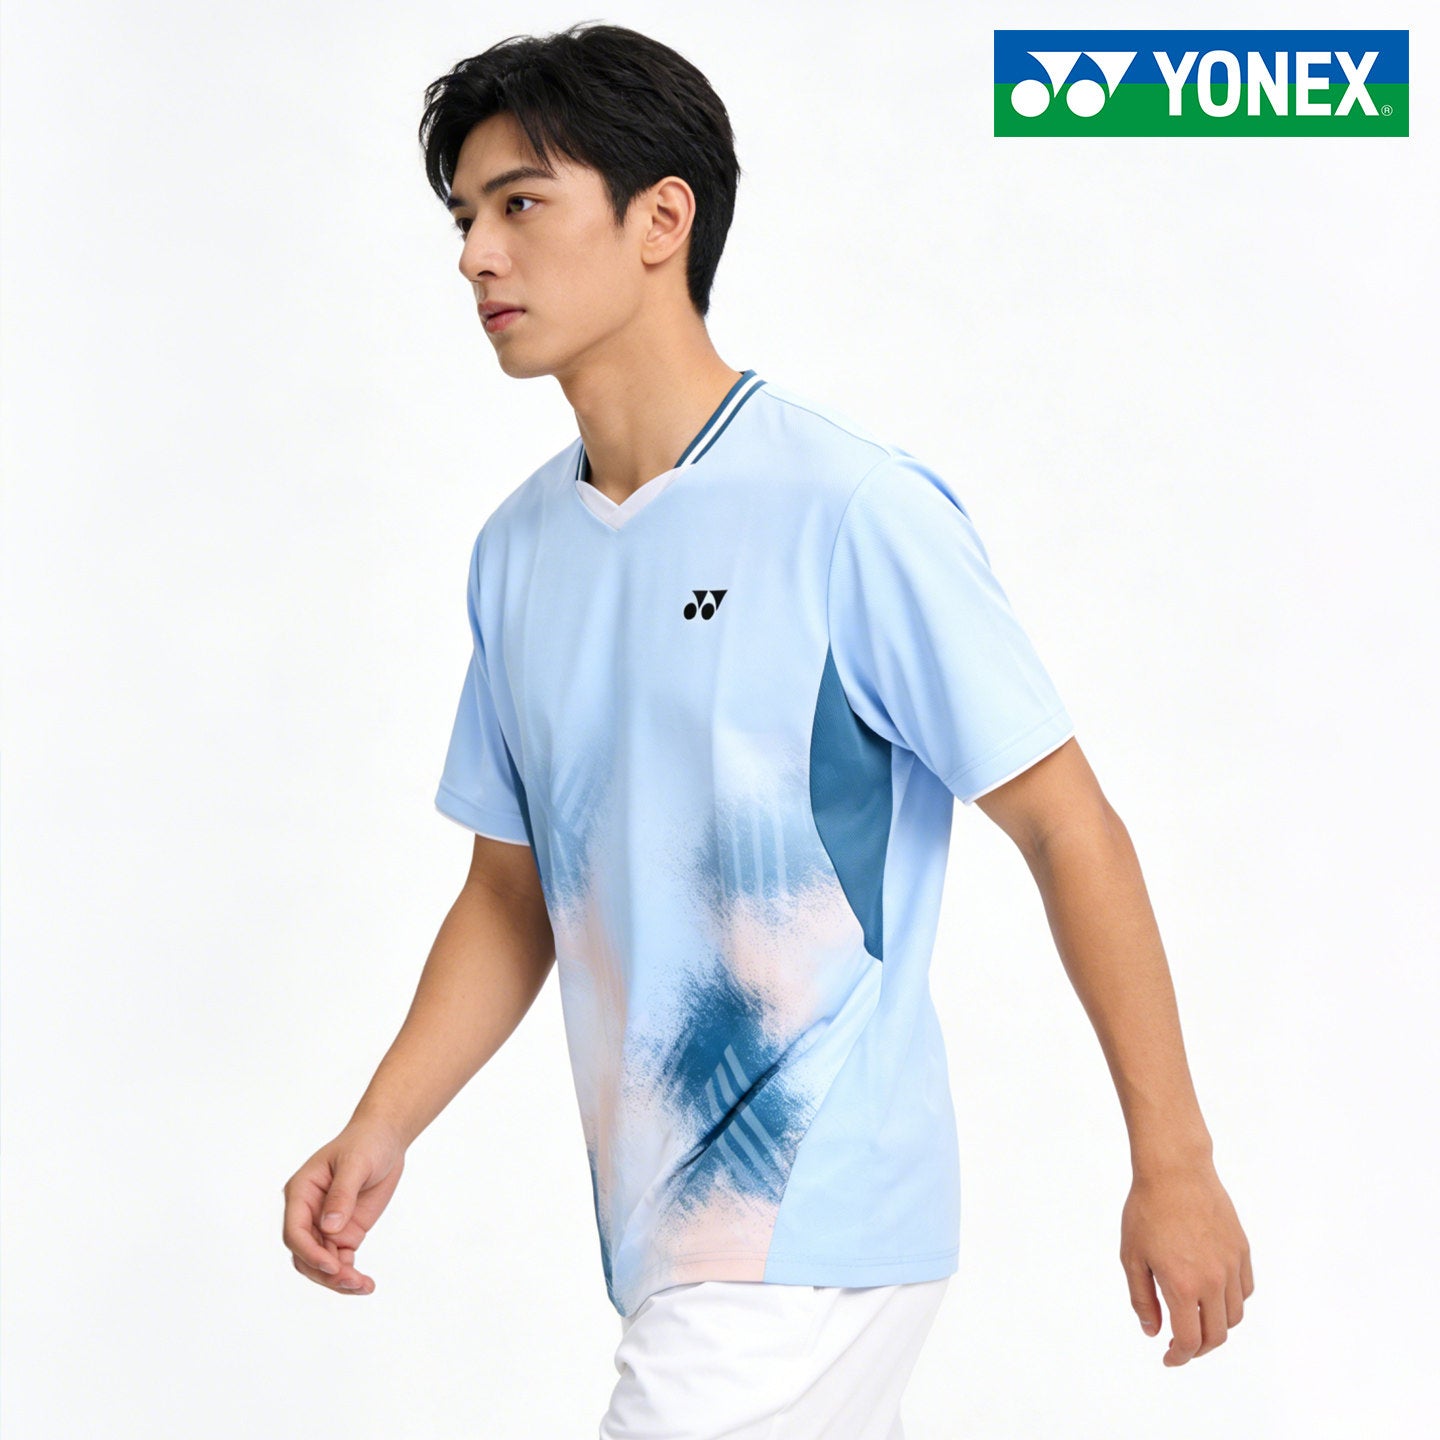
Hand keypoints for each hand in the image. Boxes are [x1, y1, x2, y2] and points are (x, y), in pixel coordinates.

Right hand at [282, 1118, 406, 1295]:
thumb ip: (342, 1194)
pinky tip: (365, 1284)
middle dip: (325, 1273)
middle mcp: (308, 1213)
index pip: (295, 1232)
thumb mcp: (356, 1163)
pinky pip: (339, 1261)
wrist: (386, 1139)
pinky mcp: (344, 1233)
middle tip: (353, 1282)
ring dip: (338, 1280)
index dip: (309, 1252)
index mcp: (301, 1193)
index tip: (332, 1265)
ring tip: (363, 1286)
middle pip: (305, 1255)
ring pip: (321, 1264)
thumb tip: (329, 1228)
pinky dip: (349, 1275)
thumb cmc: (367, 1143)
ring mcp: (326, 1225)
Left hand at [1120, 1158, 1252, 1364]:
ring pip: (1235, 1315)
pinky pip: (1245, 1290)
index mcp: (1183, 1286)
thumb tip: (1153, 1332)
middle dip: (1199, 1348)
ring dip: (1217, 1327)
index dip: (1179, 1357)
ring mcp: (1232, 1265)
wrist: (1175, 1170)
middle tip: (1182, 1345)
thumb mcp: (1131, 1256)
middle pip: (1217, 1335)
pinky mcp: (1242, 1249)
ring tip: (1196, 1320)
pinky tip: (1214, 1295)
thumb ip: (1142, 1299)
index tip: (1169, 1359)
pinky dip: (1233, 1303)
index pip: (1189, 1340)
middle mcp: (1214, 1280)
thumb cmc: (1147, 1210)